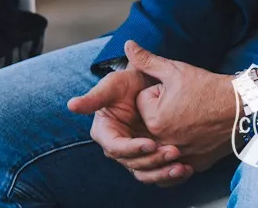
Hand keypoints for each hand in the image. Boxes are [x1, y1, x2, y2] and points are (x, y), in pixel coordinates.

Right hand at [69, 59, 188, 185]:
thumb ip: (93, 97)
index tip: (151, 142)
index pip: (116, 148)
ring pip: (147, 173)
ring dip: (164, 172)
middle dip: (154, 160)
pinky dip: (172, 175)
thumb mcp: (111, 85)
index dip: (132, 148)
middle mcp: (119, 147)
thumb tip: (71, 105)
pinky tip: (186, 170)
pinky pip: (159, 174)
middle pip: (134, 163)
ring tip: (181, 166)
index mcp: (105, 133)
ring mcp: (135, 155)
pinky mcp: (151, 159)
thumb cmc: (128, 82)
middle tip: (173, 151)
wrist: (150, 84)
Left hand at [123, 41, 239, 171]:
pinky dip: (183, 148)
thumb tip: (127, 46)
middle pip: (150, 122)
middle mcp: (164, 143)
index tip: (175, 92)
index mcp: (155, 120)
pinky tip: (194, 135)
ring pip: (163, 140)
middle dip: (161, 112)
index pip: (142, 103)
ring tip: (189, 118)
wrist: (242, 107)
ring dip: (170, 130)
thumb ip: (146, 60)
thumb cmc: (208, 88)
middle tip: (184, 104)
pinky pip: (178, 158)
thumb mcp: (174, 70)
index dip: (157, 93)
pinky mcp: (195, 165)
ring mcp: (181, 156)